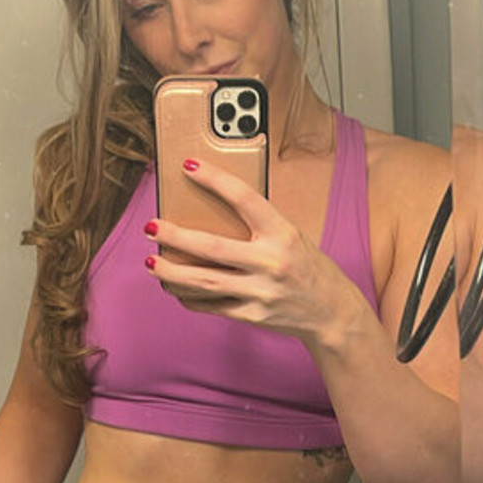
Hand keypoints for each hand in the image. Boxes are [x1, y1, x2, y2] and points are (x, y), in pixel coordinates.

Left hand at [146, 159, 354, 345]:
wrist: (331, 312)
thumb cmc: (307, 267)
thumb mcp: (291, 236)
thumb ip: (258, 227)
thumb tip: (210, 214)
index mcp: (282, 233)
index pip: (245, 198)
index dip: (215, 180)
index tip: (189, 167)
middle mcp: (271, 262)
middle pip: (213, 247)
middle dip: (176, 236)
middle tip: (151, 226)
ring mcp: (261, 291)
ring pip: (205, 281)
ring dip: (173, 271)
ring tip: (152, 262)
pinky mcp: (253, 315)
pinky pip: (212, 305)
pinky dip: (190, 296)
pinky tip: (175, 287)